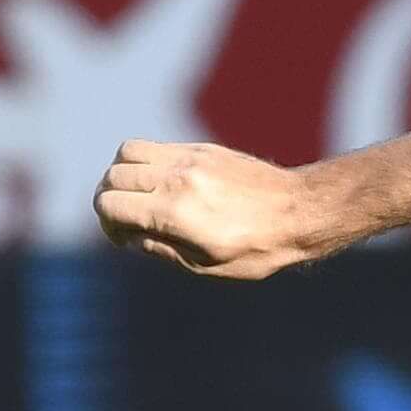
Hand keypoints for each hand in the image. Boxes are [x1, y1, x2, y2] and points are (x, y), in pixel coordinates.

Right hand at [96, 141, 341, 278]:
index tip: (125, 238)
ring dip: (124, 175)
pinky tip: (166, 184)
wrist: (303, 212)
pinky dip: (147, 162)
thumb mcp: (205, 265)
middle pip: (113, 176)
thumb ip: (159, 249)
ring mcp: (190, 158)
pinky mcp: (204, 148)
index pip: (107, 204)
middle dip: (111, 200)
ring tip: (143, 196)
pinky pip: (156, 146)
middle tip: (130, 219)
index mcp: (175, 212)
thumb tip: (127, 236)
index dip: (107, 225)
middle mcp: (177, 179)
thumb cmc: (259, 248)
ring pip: (127, 152)